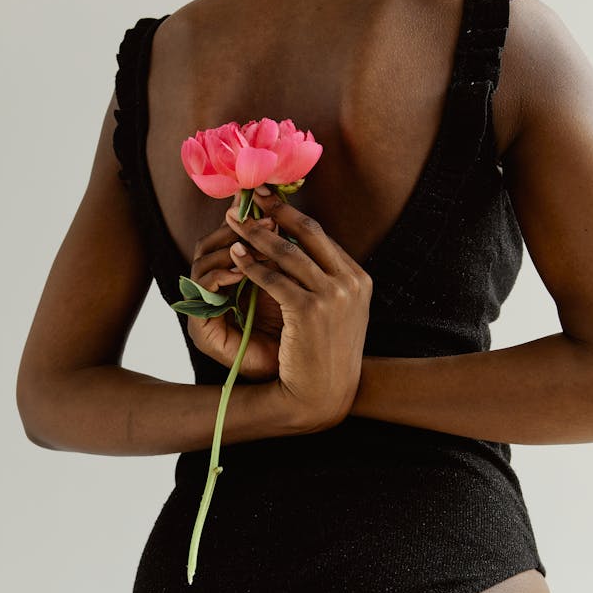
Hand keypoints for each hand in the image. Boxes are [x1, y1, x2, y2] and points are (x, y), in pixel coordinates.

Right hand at [187, 210, 284, 381]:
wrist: (301, 387)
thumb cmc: (303, 338)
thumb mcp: (297, 291)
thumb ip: (287, 261)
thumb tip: (290, 217)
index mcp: (233, 282)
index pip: (227, 239)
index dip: (246, 220)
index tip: (269, 205)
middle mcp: (213, 294)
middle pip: (208, 244)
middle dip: (239, 230)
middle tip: (265, 223)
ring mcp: (204, 311)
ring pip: (201, 261)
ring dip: (229, 249)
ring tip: (253, 245)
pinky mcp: (201, 330)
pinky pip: (201, 290)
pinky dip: (220, 275)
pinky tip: (240, 271)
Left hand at [224, 189, 372, 431]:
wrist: (323, 396)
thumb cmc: (323, 355)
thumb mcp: (335, 311)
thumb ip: (323, 280)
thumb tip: (292, 246)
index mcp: (358, 279)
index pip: (321, 237)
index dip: (291, 215)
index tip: (269, 201)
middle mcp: (350, 283)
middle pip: (307, 233)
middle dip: (275, 211)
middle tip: (250, 196)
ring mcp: (333, 296)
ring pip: (287, 253)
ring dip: (256, 235)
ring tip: (234, 223)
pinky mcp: (309, 310)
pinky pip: (273, 279)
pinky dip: (251, 265)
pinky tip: (236, 257)